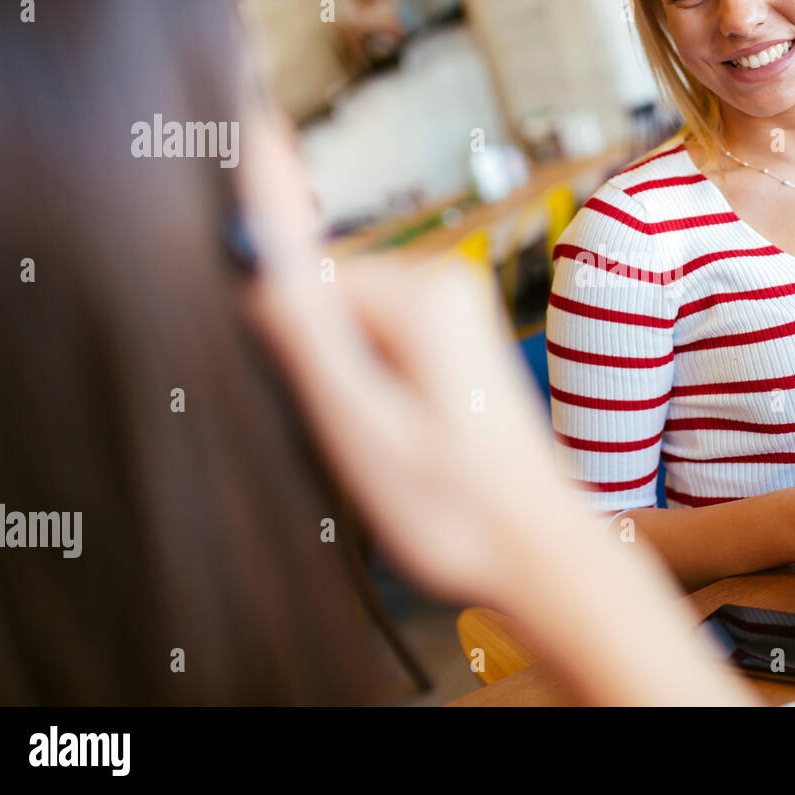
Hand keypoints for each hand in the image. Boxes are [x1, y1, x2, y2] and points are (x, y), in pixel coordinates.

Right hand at [237, 109, 583, 606]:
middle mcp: (447, 284)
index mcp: (424, 295)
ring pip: (351, 327)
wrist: (534, 549)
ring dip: (350, 384)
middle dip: (325, 366)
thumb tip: (260, 245)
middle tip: (364, 437)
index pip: (303, 277)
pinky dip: (375, 391)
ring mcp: (457, 311)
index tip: (326, 407)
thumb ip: (307, 332)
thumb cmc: (453, 507)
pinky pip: (381, 345)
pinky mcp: (458, 340)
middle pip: (330, 299)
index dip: (293, 347)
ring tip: (389, 444)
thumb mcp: (359, 426)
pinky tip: (404, 439)